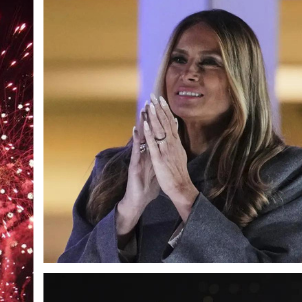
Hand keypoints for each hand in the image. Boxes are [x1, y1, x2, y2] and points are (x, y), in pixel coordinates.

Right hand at [116, 106, 159, 235]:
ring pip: (140, 138)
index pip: (155, 135)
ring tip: (143, 110)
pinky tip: (136, 129)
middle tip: (151, 103)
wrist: (138, 199)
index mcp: (150, 154)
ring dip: (141, 124)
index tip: (162, 109)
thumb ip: (160, 158)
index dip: (159, 123)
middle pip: (147, 133)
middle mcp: (143, 154)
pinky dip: (136, 140)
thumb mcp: (156, 169)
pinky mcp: (134, 165)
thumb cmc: (147, 185)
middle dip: (150, 119)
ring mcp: (138, 158)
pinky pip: (136, 150)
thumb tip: (167, 151)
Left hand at [143, 96, 199, 219]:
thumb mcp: (180, 155)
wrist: (181, 187)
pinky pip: (153, 145)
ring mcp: (165, 150)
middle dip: (159, 109)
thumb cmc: (178, 174)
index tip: (161, 99)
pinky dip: (149, 134)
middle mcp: (172, 144)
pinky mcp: (159, 159)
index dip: (165, 111)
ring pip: (159, 130)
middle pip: (165, 123)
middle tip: (154, 96)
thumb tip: (175, 132)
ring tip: (149, 104)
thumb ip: (176, 143)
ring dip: (154, 117)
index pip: (170, 123)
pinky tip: (145, 125)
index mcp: (176, 143)